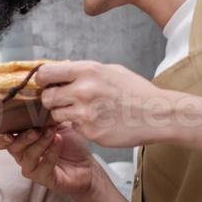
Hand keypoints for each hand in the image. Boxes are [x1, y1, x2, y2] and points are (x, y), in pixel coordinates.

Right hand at [0, 125, 97, 201]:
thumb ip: (46, 116)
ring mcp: (33, 168)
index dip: (3, 134)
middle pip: (12, 147)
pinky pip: (43, 166)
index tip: (11, 124)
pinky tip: (59, 142)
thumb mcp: (58, 125)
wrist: (88, 165)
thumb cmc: (71, 144)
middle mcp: (24, 156)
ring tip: (52, 133)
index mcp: (23, 142)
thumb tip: (43, 98)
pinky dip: (51, 153)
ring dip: (40, 143)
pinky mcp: (44, 179)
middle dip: (23, 137)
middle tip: (36, 130)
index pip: (4, 139)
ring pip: (27, 156)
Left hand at [35, 61, 185, 148]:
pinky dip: (80, 125)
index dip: (43, 80)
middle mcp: (83, 90)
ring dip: (64, 114)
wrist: (157, 114)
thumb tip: (61, 71)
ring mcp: (85, 113)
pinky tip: (96, 121)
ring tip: (82, 111)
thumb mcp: (109, 70)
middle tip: (63, 101)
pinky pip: (73, 127)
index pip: (45, 73)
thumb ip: (83, 71)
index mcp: (87, 71)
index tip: (47, 84)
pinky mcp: (90, 131)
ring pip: (56, 115)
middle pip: (46, 97)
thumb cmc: (135, 91)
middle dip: (52, 100)